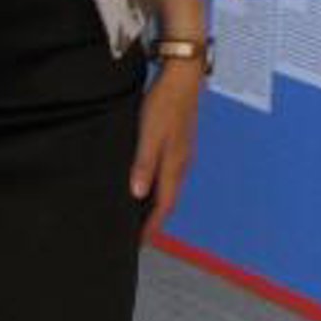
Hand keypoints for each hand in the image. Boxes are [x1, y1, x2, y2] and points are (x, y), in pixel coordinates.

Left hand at [130, 61, 202, 240]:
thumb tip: (138, 194)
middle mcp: (181, 163)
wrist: (183, 76)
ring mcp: (182, 153)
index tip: (140, 243)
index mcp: (175, 165)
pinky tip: (148, 182)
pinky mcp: (178, 143)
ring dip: (156, 204)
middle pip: (167, 201)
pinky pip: (168, 174)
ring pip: (168, 187)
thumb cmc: (166, 102)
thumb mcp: (149, 134)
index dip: (152, 227)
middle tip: (137, 235)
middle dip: (154, 220)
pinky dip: (158, 186)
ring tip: (139, 214)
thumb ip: (144, 164)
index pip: (164, 206)